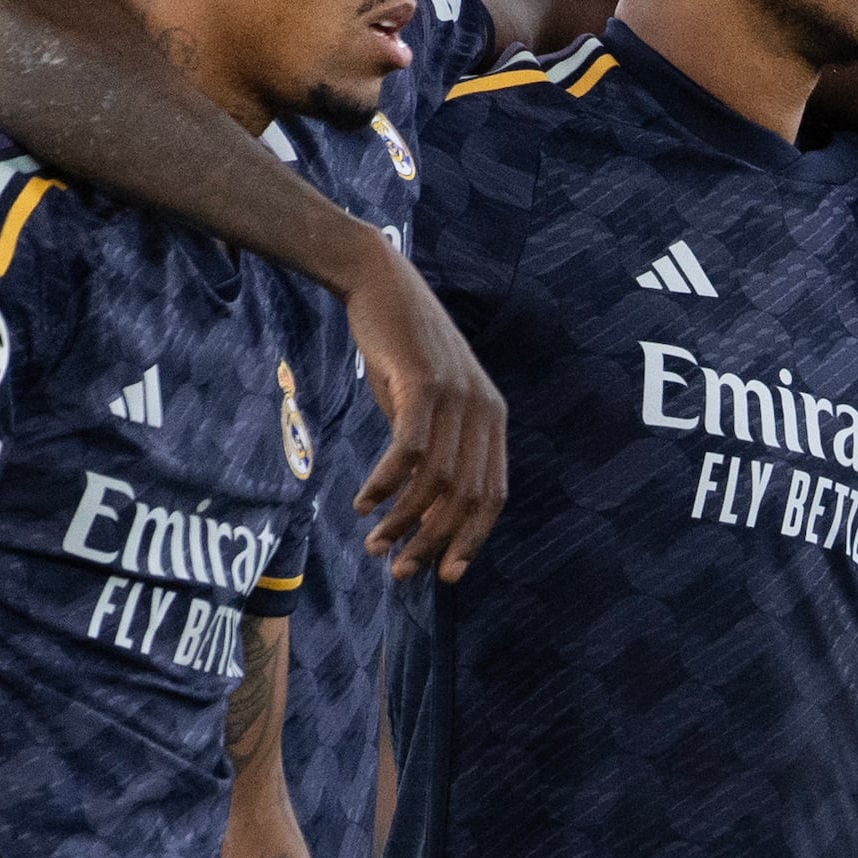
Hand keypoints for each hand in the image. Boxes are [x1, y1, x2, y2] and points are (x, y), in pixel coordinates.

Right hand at [338, 249, 510, 583]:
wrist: (379, 282)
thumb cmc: (399, 349)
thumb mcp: (426, 402)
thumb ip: (434, 448)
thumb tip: (421, 507)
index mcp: (492, 420)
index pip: (492, 496)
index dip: (471, 540)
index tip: (446, 575)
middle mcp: (483, 411)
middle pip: (465, 496)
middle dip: (432, 542)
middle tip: (399, 569)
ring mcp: (456, 396)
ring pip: (436, 480)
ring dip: (402, 521)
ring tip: (374, 544)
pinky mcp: (423, 383)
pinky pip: (409, 451)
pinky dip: (386, 484)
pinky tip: (364, 502)